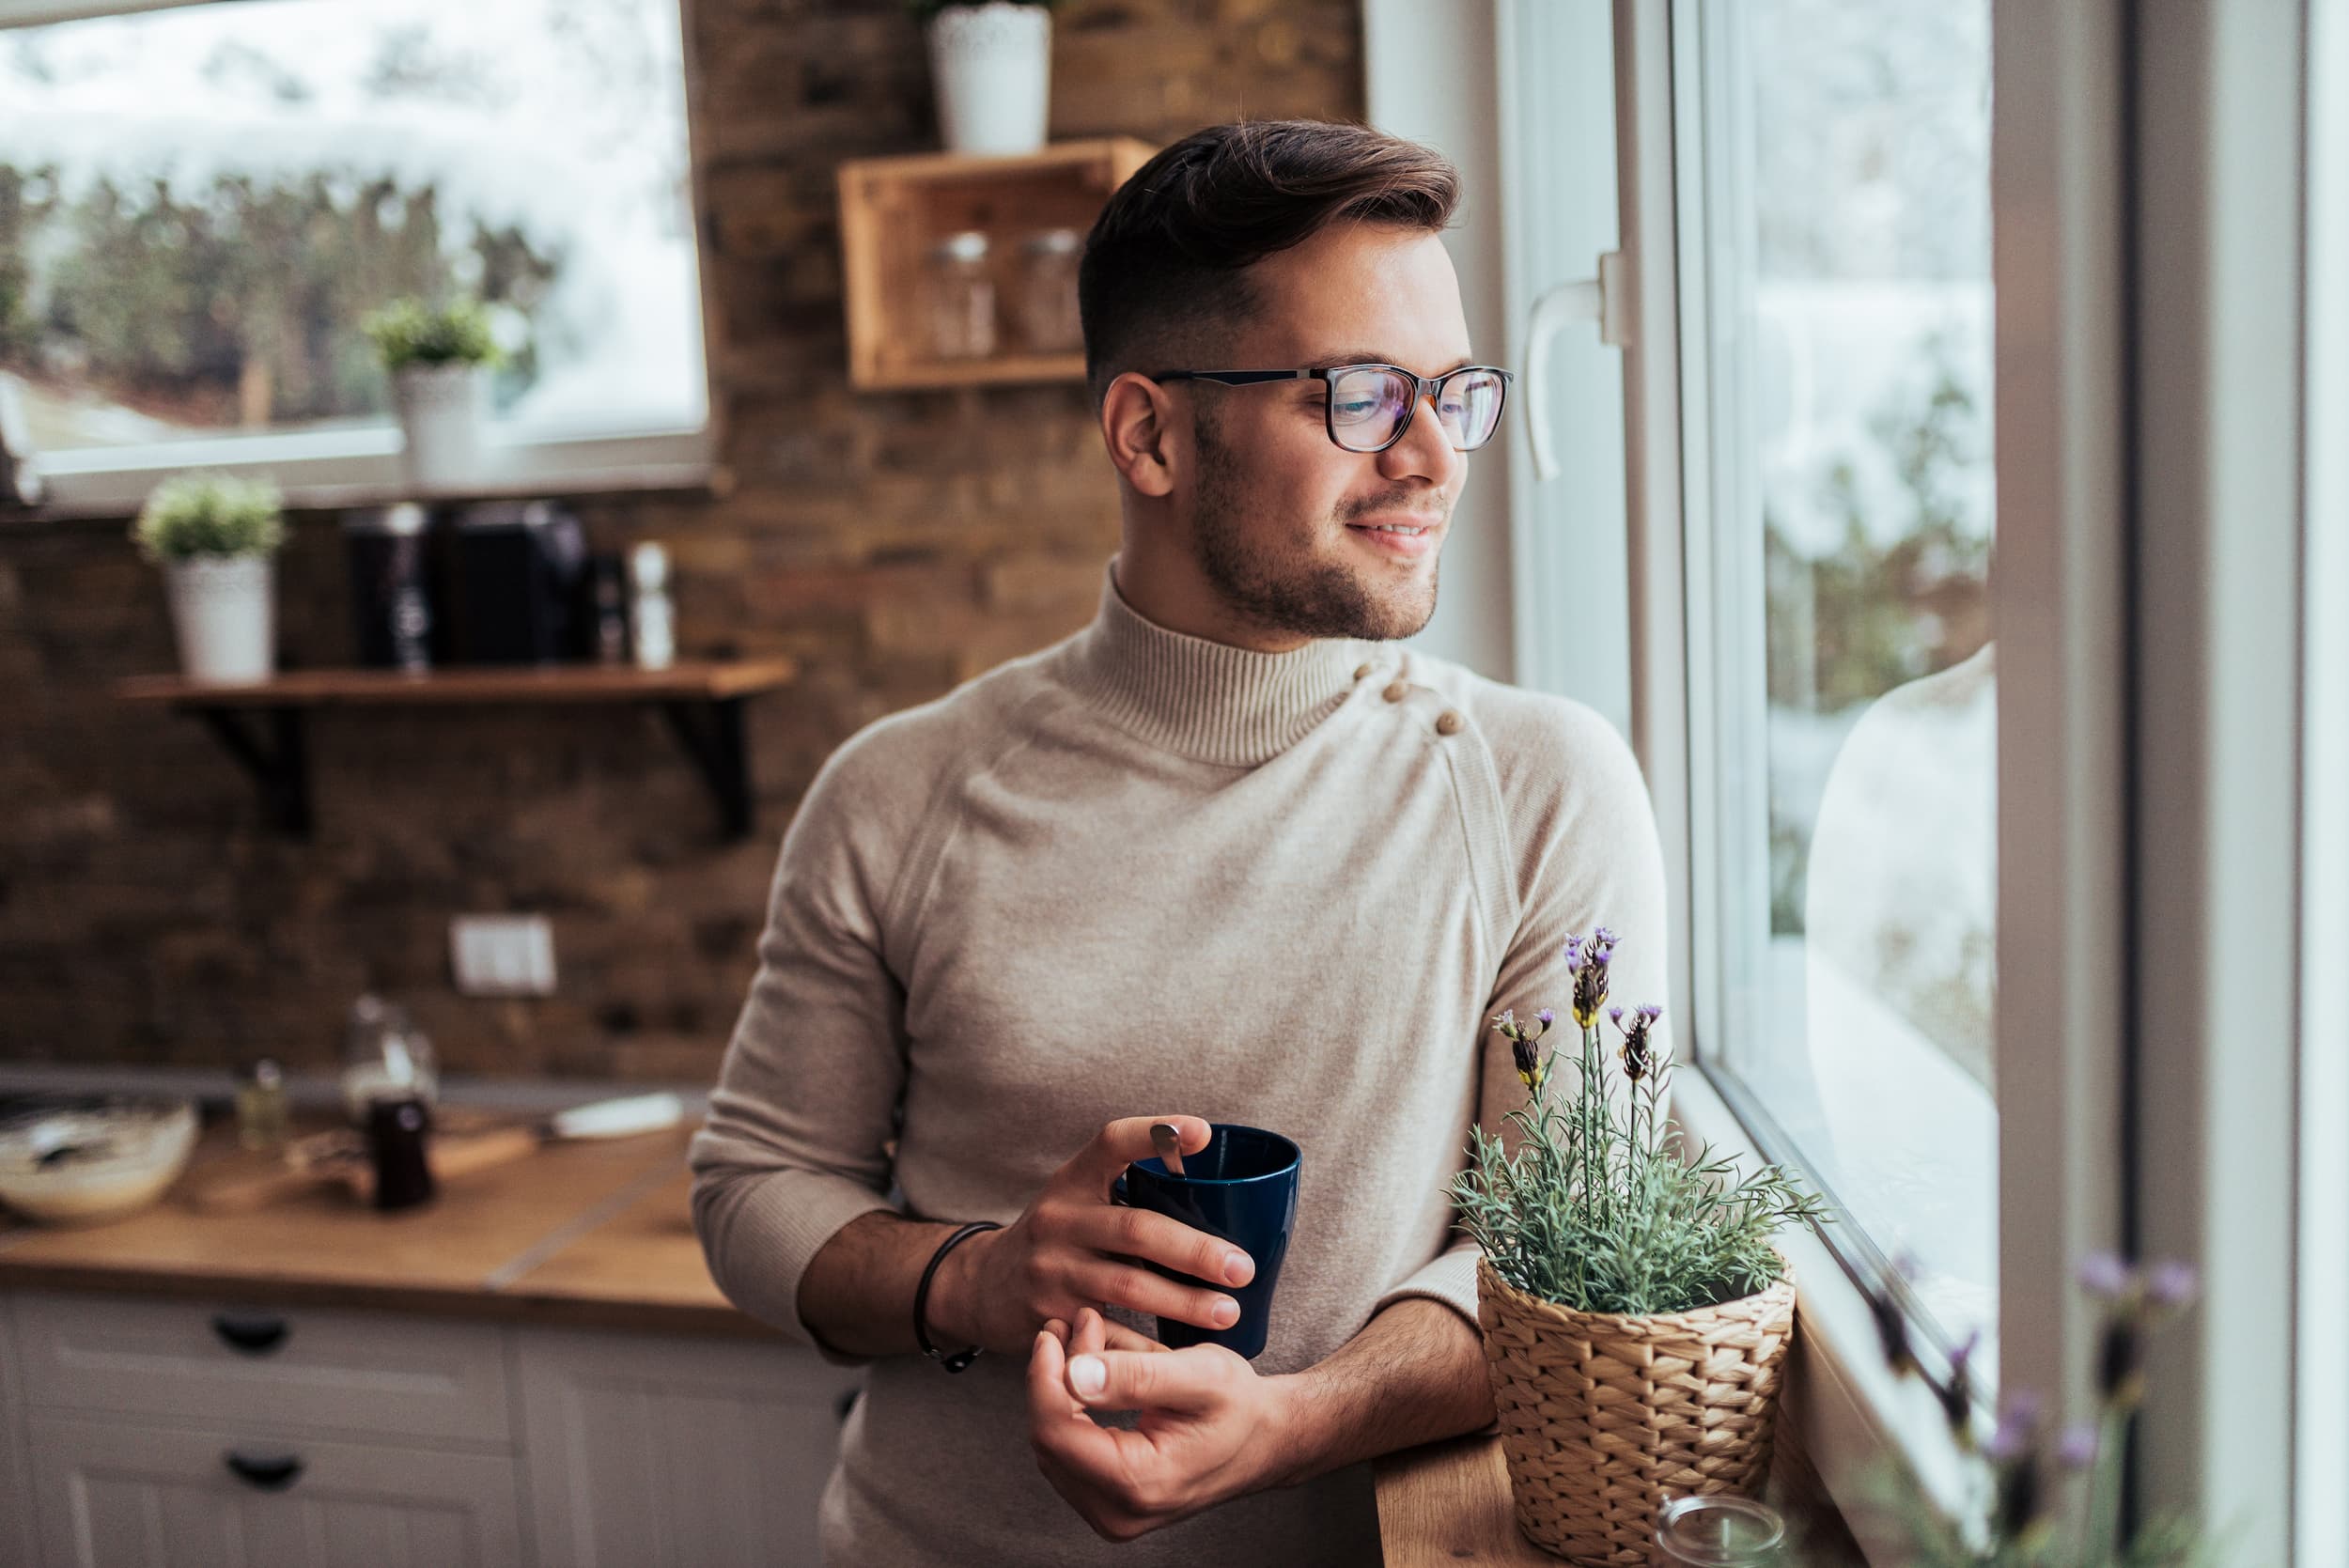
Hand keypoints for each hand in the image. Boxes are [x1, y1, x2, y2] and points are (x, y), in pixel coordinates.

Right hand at [930, 1116, 1256, 1355]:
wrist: (983, 1286)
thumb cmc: (1056, 1236)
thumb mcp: (1078, 1197)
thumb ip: (1129, 1187)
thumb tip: (1215, 1182)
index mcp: (1074, 1181)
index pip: (1112, 1142)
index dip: (1155, 1133)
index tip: (1201, 1133)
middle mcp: (1060, 1219)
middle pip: (1137, 1228)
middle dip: (1195, 1250)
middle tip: (1241, 1267)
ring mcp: (1052, 1269)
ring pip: (1128, 1285)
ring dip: (1183, 1302)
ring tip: (1228, 1312)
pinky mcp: (1050, 1316)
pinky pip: (1110, 1335)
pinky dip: (1150, 1349)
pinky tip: (1186, 1357)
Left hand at [1027, 1306, 1295, 1541]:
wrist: (1266, 1440)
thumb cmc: (1240, 1406)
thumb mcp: (1198, 1375)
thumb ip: (1136, 1375)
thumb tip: (1073, 1375)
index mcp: (1138, 1484)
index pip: (1055, 1432)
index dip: (1044, 1375)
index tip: (1055, 1329)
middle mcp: (1118, 1513)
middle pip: (1050, 1438)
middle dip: (1054, 1375)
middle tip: (1076, 1324)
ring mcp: (1112, 1515)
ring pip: (1054, 1444)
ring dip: (1061, 1389)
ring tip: (1086, 1339)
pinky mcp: (1110, 1504)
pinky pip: (1069, 1453)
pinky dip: (1073, 1407)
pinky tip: (1091, 1372)